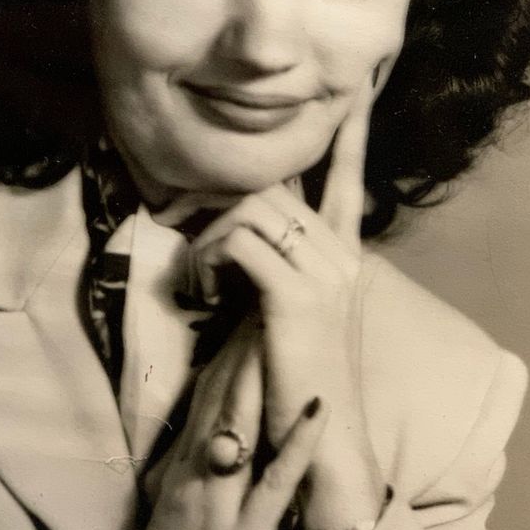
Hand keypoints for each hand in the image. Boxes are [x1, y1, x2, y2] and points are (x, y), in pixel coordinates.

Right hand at [118, 321, 326, 529]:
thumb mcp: (173, 489)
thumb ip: (193, 446)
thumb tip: (215, 401)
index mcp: (184, 457)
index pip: (208, 389)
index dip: (230, 344)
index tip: (251, 303)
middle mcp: (198, 467)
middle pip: (223, 394)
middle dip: (246, 343)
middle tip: (268, 292)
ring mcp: (222, 498)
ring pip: (242, 423)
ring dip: (262, 372)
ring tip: (283, 324)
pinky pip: (276, 480)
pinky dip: (297, 442)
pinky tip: (318, 406)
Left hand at [169, 78, 373, 445]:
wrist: (323, 437)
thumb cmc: (294, 371)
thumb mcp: (285, 302)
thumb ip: (273, 257)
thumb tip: (236, 219)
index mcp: (343, 254)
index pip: (347, 180)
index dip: (351, 135)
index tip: (354, 92)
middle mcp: (342, 256)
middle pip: (274, 187)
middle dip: (217, 192)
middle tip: (174, 209)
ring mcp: (326, 275)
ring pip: (254, 207)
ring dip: (207, 230)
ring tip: (195, 266)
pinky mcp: (297, 297)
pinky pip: (239, 241)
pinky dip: (207, 254)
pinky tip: (201, 282)